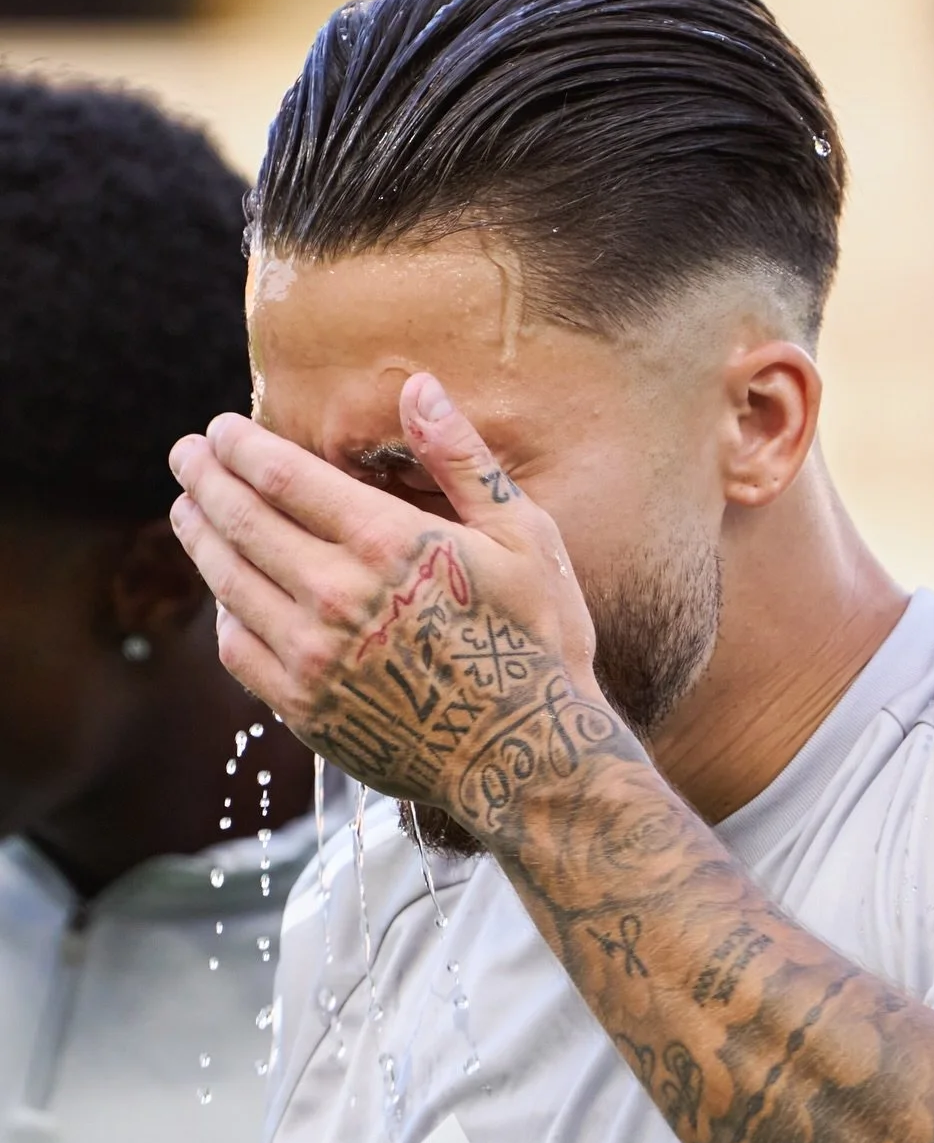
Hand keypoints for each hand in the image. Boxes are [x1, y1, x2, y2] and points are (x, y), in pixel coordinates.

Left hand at [168, 373, 630, 845]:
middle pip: (242, 521)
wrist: (528, 756)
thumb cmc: (537, 637)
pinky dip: (223, 613)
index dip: (242, 447)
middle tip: (186, 454)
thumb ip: (461, 459)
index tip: (220, 428)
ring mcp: (314, 657)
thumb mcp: (523, 534)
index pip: (283, 477)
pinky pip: (240, 650)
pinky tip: (223, 596)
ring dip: (201, 537)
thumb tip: (418, 386)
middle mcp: (338, 596)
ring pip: (229, 582)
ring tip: (186, 510)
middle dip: (206, 479)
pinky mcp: (306, 709)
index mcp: (388, 542)